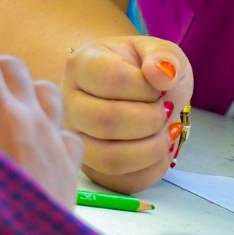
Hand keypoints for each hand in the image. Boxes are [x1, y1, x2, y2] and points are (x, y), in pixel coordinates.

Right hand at [0, 44, 82, 205]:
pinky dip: (50, 129)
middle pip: (17, 69)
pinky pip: (66, 130)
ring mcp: (58, 140)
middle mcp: (36, 118)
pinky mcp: (72, 164)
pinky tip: (31, 147)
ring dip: (26, 95)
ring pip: (48, 92)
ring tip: (1, 117)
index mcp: (1, 112)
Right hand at [62, 36, 192, 192]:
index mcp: (82, 66)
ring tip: (164, 132)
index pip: (113, 80)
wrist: (140, 94)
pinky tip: (160, 151)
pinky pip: (122, 183)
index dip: (146, 87)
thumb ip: (163, 56)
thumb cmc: (144, 70)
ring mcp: (77, 141)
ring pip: (109, 158)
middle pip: (106, 122)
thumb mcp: (159, 52)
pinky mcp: (93, 170)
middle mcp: (69, 105)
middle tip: (164, 110)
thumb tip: (162, 74)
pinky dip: (152, 169)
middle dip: (150, 119)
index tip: (159, 85)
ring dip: (151, 149)